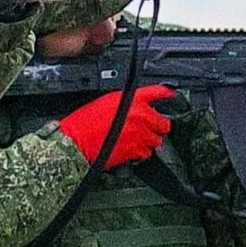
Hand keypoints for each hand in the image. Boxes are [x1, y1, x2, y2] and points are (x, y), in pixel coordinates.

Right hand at [56, 85, 175, 168]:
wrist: (75, 143)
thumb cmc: (84, 123)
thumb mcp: (106, 102)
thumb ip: (127, 102)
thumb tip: (138, 105)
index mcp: (133, 99)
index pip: (159, 93)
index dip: (167, 95)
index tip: (171, 98)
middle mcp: (140, 115)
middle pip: (163, 123)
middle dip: (157, 126)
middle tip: (148, 128)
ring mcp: (140, 134)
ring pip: (156, 140)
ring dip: (148, 141)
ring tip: (135, 140)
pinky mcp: (135, 151)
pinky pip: (146, 153)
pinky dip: (140, 153)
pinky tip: (129, 149)